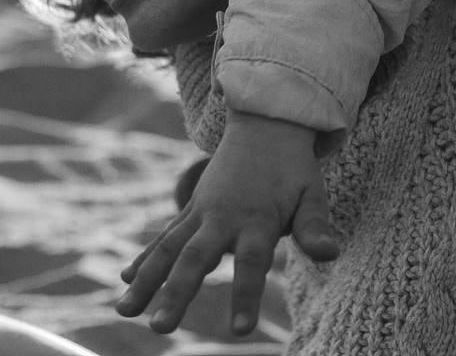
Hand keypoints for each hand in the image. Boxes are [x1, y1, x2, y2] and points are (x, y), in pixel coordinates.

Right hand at [117, 109, 339, 334]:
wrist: (265, 124)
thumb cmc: (294, 168)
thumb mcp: (312, 193)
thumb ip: (315, 225)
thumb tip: (330, 254)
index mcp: (256, 218)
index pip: (252, 263)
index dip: (246, 295)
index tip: (241, 331)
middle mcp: (222, 216)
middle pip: (196, 259)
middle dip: (176, 294)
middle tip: (160, 329)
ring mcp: (201, 211)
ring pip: (169, 249)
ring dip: (147, 280)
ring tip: (124, 312)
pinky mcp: (192, 209)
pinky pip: (164, 237)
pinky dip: (145, 258)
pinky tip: (125, 282)